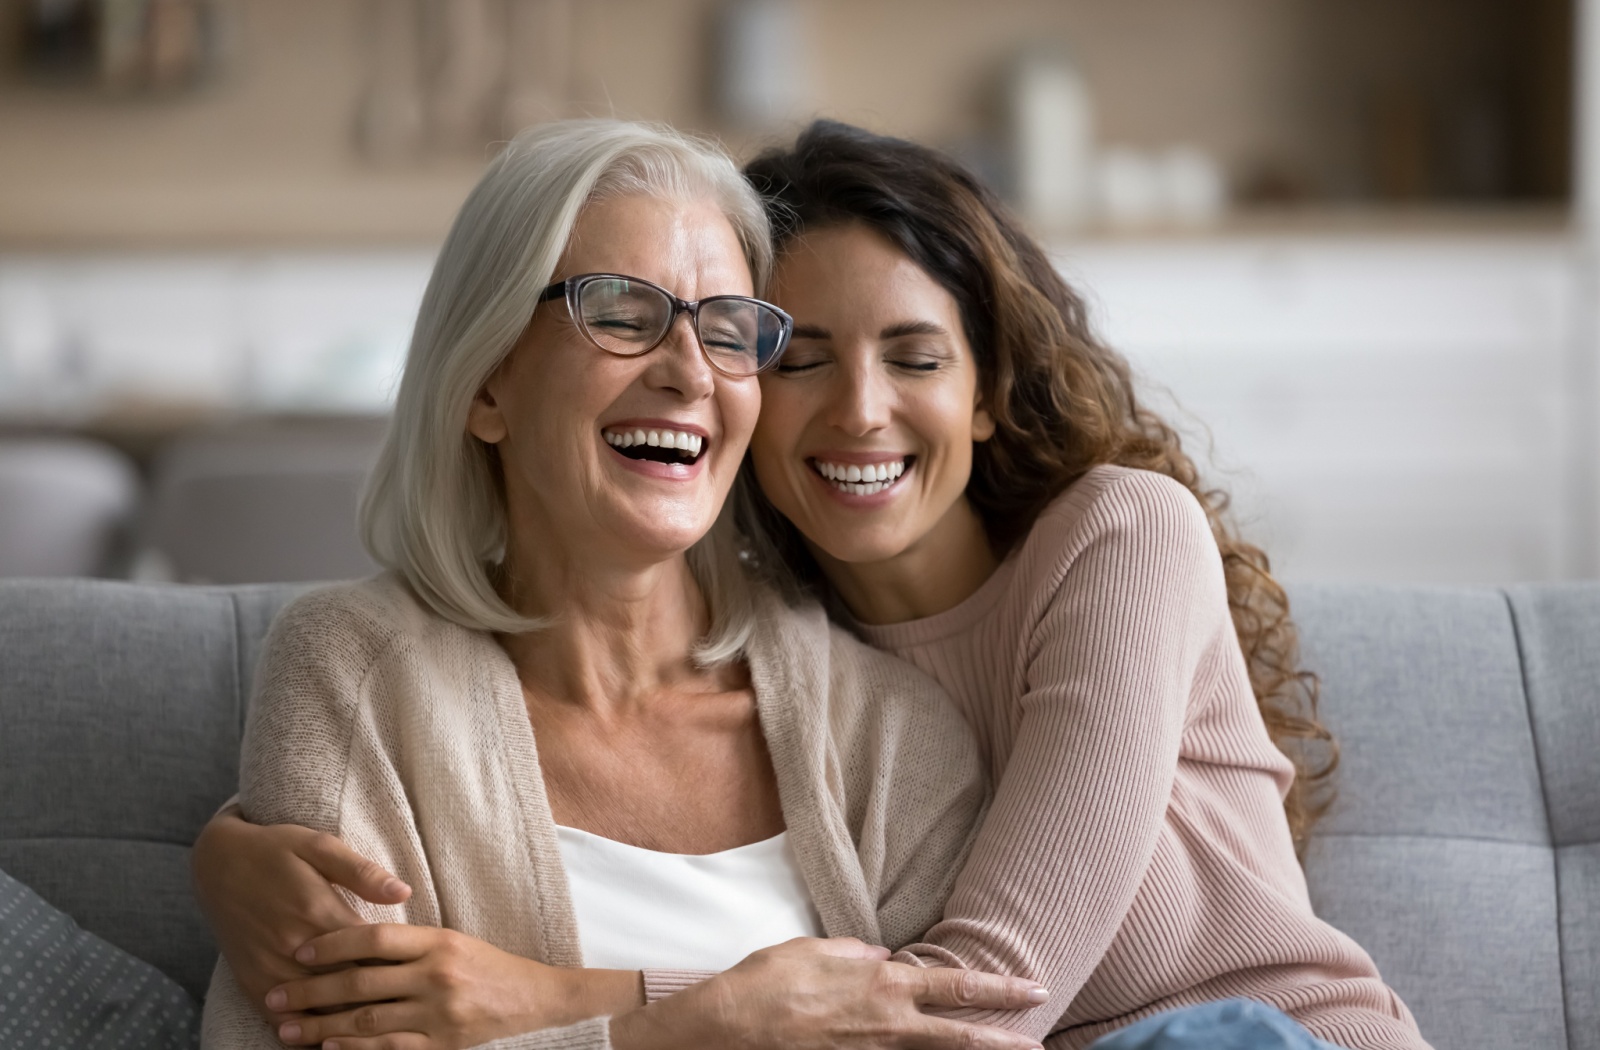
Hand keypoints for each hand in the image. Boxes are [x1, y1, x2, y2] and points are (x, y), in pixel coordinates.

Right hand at [190, 807, 411, 1020]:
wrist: (217, 863)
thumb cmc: (276, 850)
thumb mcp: (320, 846)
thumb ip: (362, 872)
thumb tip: (404, 891)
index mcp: (319, 914)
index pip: (371, 957)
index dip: (400, 973)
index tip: (423, 983)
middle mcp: (294, 949)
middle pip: (348, 992)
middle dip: (381, 1004)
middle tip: (412, 1016)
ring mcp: (270, 971)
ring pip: (318, 1014)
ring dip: (348, 1028)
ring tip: (381, 1036)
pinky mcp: (252, 983)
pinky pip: (282, 1022)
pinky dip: (308, 1036)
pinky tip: (333, 1042)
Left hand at [268, 924, 642, 1049]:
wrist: (540, 999)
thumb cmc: (490, 968)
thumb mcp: (454, 942)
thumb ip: (411, 945)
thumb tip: (353, 944)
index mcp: (438, 941)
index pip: (374, 938)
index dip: (331, 944)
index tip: (297, 951)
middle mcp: (437, 974)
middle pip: (361, 981)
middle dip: (311, 990)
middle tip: (274, 996)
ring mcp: (440, 1013)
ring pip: (368, 1019)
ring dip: (321, 1026)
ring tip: (287, 1029)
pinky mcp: (445, 1045)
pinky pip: (391, 1049)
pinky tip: (328, 1049)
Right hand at [612, 937, 1047, 1049]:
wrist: (725, 1030)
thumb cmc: (765, 983)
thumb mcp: (813, 949)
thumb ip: (854, 952)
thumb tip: (881, 957)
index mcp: (881, 985)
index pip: (954, 987)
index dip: (998, 990)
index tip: (1033, 989)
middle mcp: (886, 1026)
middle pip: (959, 1036)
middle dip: (1003, 1039)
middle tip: (1039, 1040)